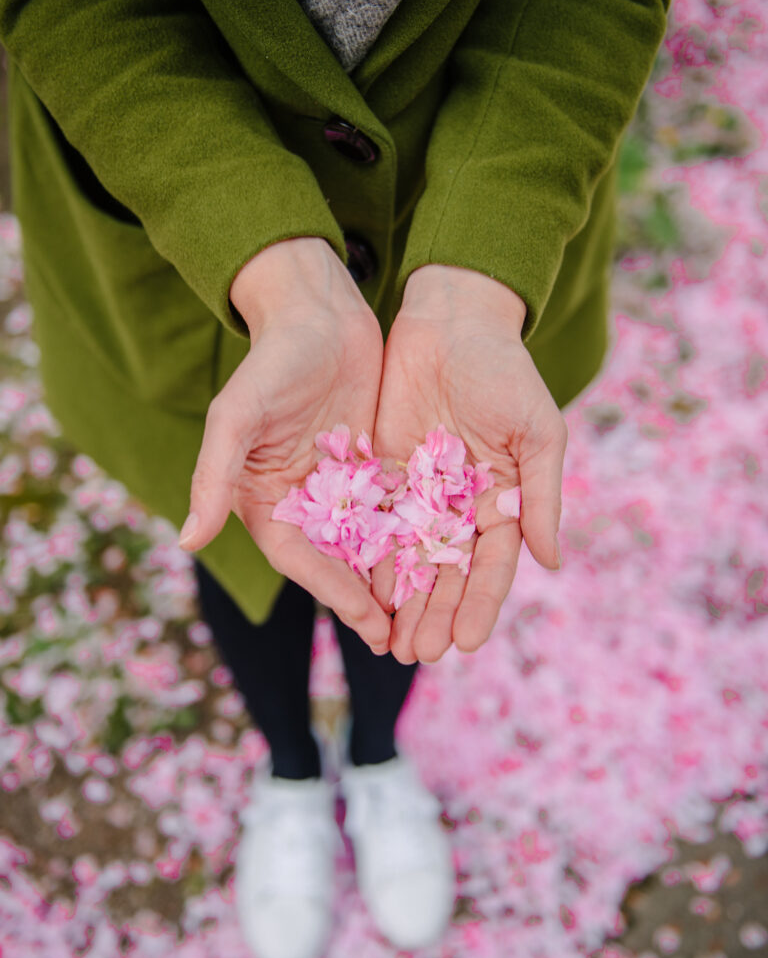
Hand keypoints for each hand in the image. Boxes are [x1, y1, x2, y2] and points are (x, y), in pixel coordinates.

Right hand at [178, 237, 390, 652]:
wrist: (318, 313)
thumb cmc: (271, 362)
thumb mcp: (236, 416)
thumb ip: (213, 476)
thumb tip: (187, 540)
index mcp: (264, 499)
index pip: (299, 557)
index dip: (331, 590)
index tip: (367, 619)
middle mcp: (302, 502)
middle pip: (337, 563)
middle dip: (367, 602)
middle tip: (402, 644)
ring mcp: (340, 487)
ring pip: (370, 545)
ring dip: (394, 583)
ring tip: (427, 620)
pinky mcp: (374, 469)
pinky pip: (396, 511)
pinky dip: (414, 540)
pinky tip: (444, 566)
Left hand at [373, 264, 567, 663]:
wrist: (452, 322)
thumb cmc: (504, 372)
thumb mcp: (536, 433)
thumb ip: (542, 498)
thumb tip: (553, 563)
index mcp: (502, 503)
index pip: (491, 567)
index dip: (479, 606)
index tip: (464, 643)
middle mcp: (459, 508)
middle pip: (446, 575)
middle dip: (433, 615)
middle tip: (418, 655)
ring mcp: (419, 495)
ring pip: (408, 561)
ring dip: (399, 603)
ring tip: (387, 644)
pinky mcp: (383, 475)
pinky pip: (374, 525)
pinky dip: (368, 561)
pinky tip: (357, 594)